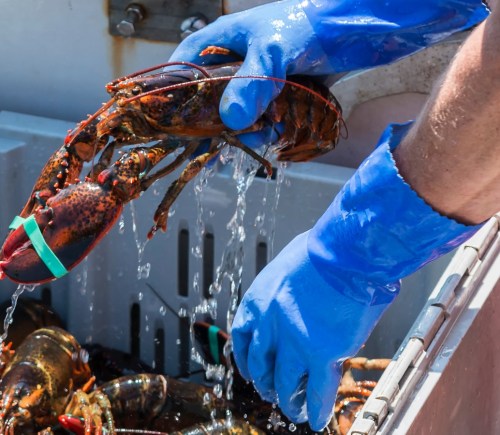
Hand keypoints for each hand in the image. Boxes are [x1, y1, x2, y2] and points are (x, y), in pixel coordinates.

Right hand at [169, 0, 487, 131]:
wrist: (356, 29)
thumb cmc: (308, 25)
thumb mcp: (274, 50)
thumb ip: (252, 83)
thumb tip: (231, 121)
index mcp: (220, 41)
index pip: (183, 69)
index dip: (175, 97)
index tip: (176, 126)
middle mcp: (234, 62)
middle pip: (210, 101)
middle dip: (218, 125)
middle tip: (223, 146)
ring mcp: (257, 80)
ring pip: (238, 115)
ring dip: (248, 133)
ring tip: (264, 138)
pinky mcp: (277, 94)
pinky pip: (263, 118)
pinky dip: (268, 131)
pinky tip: (277, 136)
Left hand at [232, 231, 394, 430]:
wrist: (347, 253)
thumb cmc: (323, 250)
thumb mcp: (288, 264)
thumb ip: (284, 288)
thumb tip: (293, 297)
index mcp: (258, 301)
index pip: (242, 337)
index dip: (245, 359)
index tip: (250, 369)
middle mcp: (269, 325)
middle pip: (260, 365)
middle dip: (265, 382)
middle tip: (271, 391)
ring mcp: (294, 341)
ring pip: (285, 384)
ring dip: (289, 401)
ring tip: (294, 409)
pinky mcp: (322, 353)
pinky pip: (317, 391)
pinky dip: (316, 409)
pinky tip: (317, 420)